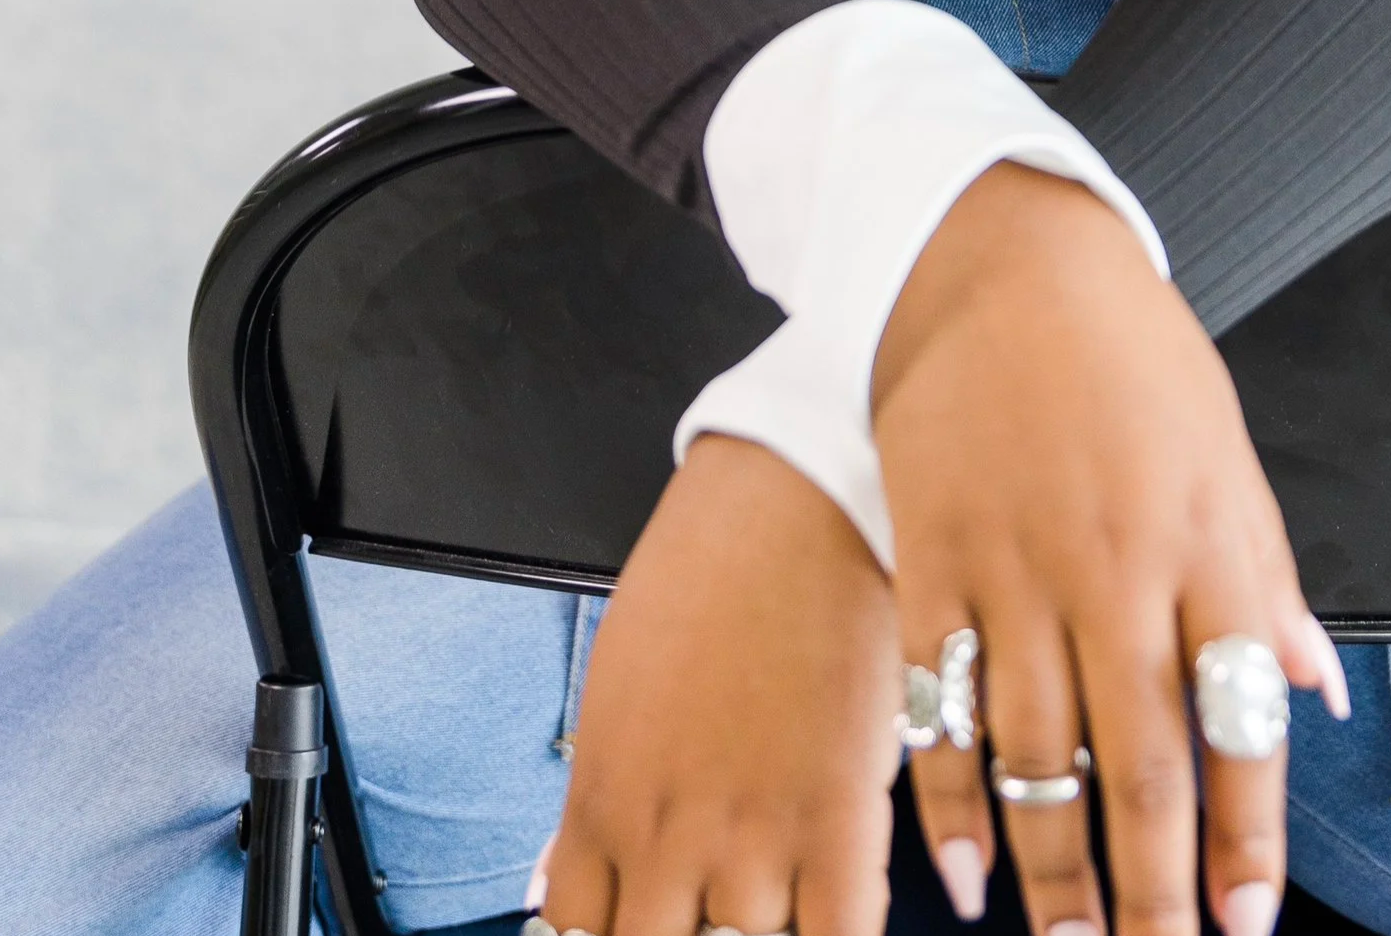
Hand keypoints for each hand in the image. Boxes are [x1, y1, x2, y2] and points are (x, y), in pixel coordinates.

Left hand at [536, 433, 899, 935]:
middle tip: (714, 905)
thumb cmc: (704, 575)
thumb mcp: (614, 691)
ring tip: (776, 893)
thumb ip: (590, 809)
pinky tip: (835, 914)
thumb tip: (554, 896)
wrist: (792, 497)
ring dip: (763, 934)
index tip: (643, 927)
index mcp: (602, 803)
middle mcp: (666, 837)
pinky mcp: (836, 818)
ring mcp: (751, 836)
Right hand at [872, 165, 1344, 935]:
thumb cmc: (1121, 346)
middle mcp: (1114, 565)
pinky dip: (951, 801)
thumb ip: (1268, 581)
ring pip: (1039, 757)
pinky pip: (940, 707)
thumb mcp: (1226, 448)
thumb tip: (1316, 694)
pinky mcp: (930, 560)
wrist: (991, 252)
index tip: (1245, 922)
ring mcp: (1014, 566)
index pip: (1241, 720)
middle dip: (1155, 893)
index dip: (1246, 836)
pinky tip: (963, 869)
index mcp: (1203, 538)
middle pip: (1142, 765)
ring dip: (1055, 872)